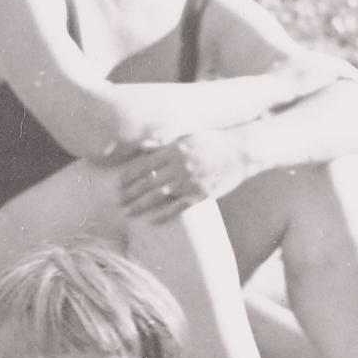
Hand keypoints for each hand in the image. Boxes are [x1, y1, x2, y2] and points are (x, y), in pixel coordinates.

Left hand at [114, 126, 258, 219]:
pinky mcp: (200, 195)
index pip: (145, 165)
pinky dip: (163, 215)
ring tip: (128, 212)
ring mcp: (189, 182)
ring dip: (141, 205)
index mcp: (174, 150)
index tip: (117, 183)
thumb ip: (164, 141)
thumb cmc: (212, 141)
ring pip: (159, 196)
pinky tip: (151, 220)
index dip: (130, 175)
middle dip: (131, 193)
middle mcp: (179, 166)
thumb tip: (143, 144)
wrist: (240, 152)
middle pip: (148, 182)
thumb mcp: (187, 136)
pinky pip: (178, 207)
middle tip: (117, 201)